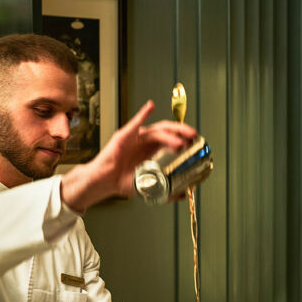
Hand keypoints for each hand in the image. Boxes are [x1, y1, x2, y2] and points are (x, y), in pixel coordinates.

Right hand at [61, 100, 196, 211]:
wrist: (104, 182)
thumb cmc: (122, 182)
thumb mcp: (148, 186)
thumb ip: (166, 190)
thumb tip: (182, 194)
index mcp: (152, 149)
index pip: (172, 139)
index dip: (184, 138)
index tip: (196, 142)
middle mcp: (145, 141)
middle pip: (168, 131)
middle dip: (182, 132)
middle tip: (194, 136)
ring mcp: (135, 137)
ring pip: (156, 131)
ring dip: (170, 133)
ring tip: (181, 140)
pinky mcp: (124, 136)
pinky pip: (135, 123)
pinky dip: (143, 114)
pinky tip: (150, 106)